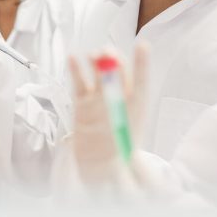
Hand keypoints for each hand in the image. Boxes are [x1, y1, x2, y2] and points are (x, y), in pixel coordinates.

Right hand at [69, 43, 148, 187]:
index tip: (142, 46)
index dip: (141, 64)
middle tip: (108, 54)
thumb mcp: (127, 147)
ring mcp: (98, 101)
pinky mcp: (82, 104)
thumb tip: (128, 124)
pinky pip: (79, 85)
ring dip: (96, 64)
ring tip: (94, 55)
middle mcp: (118, 100)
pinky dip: (76, 71)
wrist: (100, 170)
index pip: (140, 82)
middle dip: (114, 63)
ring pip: (97, 77)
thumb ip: (125, 135)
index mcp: (136, 107)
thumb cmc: (119, 157)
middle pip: (117, 75)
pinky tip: (73, 58)